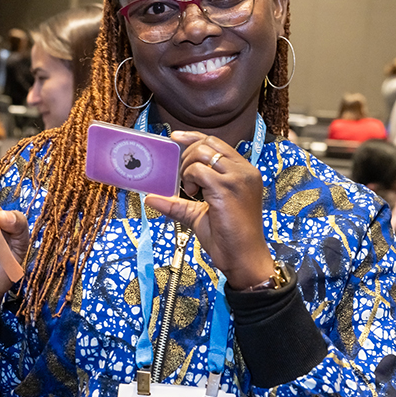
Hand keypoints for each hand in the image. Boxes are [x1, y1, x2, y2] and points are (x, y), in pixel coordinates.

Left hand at [143, 131, 272, 289]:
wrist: (244, 258)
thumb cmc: (229, 238)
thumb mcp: (200, 215)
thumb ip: (178, 203)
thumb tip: (151, 197)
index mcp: (244, 172)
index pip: (216, 143)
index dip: (194, 138)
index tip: (176, 139)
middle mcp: (244, 171)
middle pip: (208, 144)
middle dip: (186, 156)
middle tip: (182, 179)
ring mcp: (238, 177)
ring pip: (201, 153)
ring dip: (187, 169)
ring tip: (190, 190)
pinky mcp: (227, 188)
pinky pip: (198, 170)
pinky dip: (189, 179)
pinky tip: (194, 195)